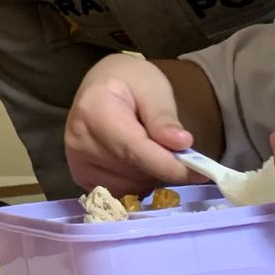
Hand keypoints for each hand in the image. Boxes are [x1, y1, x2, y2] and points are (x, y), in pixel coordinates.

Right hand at [65, 53, 203, 193]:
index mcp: (93, 109)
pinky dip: (137, 184)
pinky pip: (119, 193)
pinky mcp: (81, 176)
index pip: (133, 149)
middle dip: (162, 167)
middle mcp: (78, 139)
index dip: (167, 165)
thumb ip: (164, 117)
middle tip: (176, 152)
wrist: (104, 84)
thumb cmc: (129, 81)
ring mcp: (76, 161)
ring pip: (128, 187)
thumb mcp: (153, 88)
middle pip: (132, 170)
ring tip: (152, 151)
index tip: (198, 171)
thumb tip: (181, 144)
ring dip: (150, 177)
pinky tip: (139, 163)